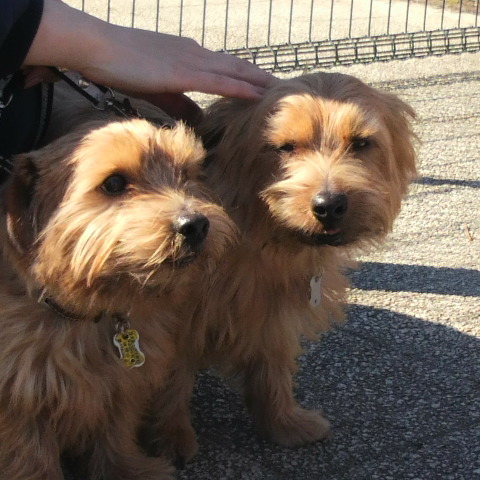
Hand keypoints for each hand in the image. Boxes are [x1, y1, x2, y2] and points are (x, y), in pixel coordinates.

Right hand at [23, 0, 273, 99]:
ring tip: (282, 92)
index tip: (268, 87)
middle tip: (286, 89)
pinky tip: (258, 94)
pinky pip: (218, 81)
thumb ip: (180, 103)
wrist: (99, 47)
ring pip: (234, 72)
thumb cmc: (124, 66)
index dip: (249, 77)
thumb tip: (199, 117)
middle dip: (263, 79)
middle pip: (238, 68)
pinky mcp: (182, 72)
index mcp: (191, 57)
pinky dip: (240, 87)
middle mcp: (196, 55)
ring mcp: (191, 61)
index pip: (227, 68)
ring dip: (260, 82)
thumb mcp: (158, 89)